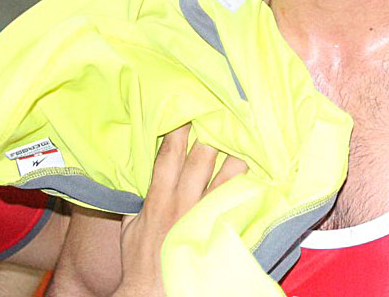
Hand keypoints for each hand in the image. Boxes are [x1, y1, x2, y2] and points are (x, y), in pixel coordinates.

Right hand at [116, 125, 247, 296]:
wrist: (152, 292)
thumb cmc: (140, 261)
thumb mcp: (130, 226)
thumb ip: (136, 199)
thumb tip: (137, 176)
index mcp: (157, 197)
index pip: (167, 155)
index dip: (177, 130)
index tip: (186, 110)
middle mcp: (182, 202)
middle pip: (200, 158)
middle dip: (211, 134)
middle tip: (223, 114)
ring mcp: (203, 216)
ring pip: (225, 176)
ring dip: (236, 156)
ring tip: (248, 139)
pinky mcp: (218, 230)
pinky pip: (237, 202)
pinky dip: (247, 186)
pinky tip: (258, 173)